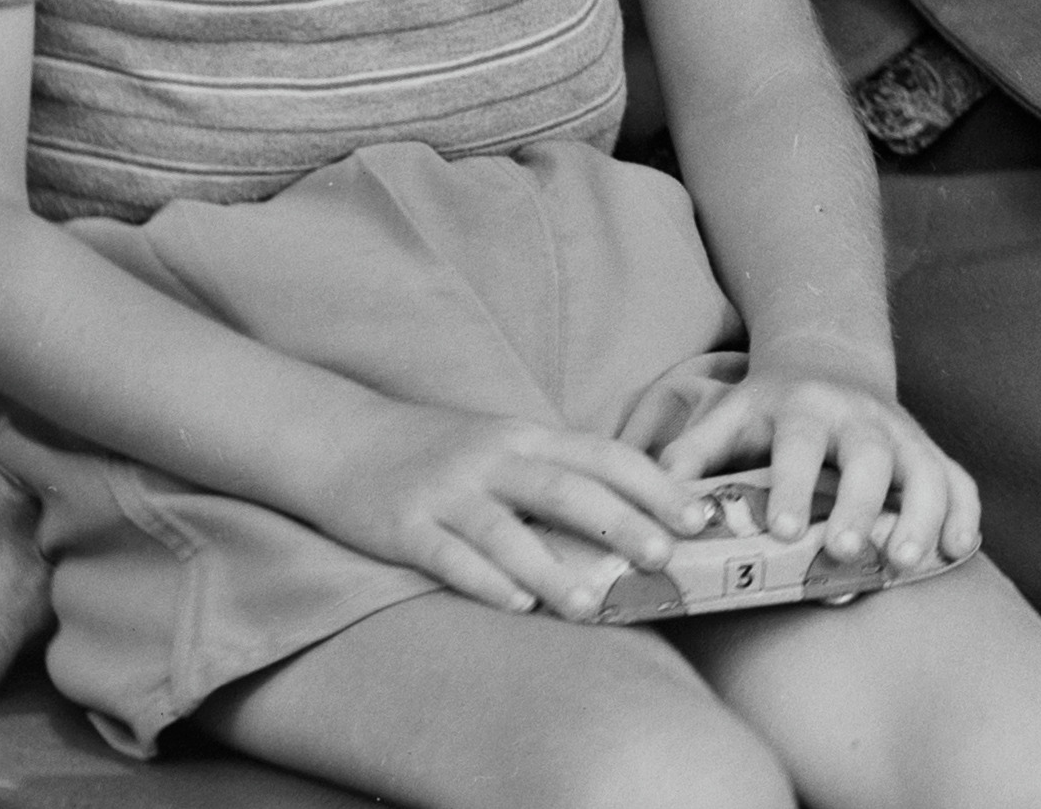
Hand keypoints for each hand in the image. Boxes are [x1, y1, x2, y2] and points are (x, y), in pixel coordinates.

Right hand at [289, 395, 712, 619]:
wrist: (341, 438)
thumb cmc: (438, 449)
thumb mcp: (503, 444)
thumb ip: (555, 471)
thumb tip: (630, 513)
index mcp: (527, 436)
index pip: (604, 455)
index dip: (655, 485)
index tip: (699, 515)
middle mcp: (493, 458)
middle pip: (567, 489)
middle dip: (621, 522)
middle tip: (665, 556)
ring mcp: (447, 491)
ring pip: (509, 531)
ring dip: (552, 569)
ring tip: (591, 605)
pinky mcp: (403, 525)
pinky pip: (448, 555)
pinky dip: (484, 579)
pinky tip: (514, 604)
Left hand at [642, 352, 976, 578]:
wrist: (830, 366)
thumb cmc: (767, 412)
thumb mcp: (726, 417)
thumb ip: (691, 455)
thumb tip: (656, 502)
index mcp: (802, 409)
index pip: (798, 445)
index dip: (792, 485)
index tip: (783, 529)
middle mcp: (859, 417)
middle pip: (869, 456)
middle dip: (860, 504)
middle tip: (847, 551)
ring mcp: (901, 434)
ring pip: (924, 467)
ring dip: (921, 513)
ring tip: (905, 561)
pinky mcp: (929, 451)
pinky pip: (959, 477)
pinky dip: (964, 512)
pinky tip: (958, 550)